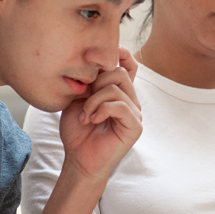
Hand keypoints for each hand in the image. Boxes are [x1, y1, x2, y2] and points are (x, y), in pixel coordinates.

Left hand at [59, 46, 142, 181]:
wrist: (78, 159)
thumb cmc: (78, 132)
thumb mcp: (78, 100)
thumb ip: (89, 83)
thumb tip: (93, 66)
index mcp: (120, 92)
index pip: (129, 66)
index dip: (121, 55)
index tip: (103, 55)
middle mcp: (131, 100)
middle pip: (119, 73)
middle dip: (96, 83)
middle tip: (83, 101)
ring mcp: (136, 113)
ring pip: (116, 89)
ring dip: (93, 101)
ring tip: (84, 116)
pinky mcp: (135, 126)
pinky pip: (120, 106)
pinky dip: (101, 110)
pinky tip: (91, 120)